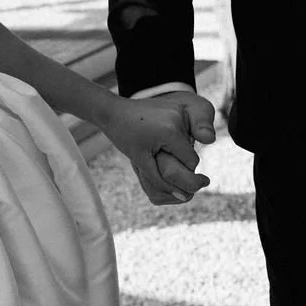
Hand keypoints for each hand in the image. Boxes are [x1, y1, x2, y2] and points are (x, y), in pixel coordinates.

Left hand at [102, 91, 214, 206]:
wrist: (114, 111)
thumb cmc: (124, 136)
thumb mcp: (140, 160)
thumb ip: (161, 179)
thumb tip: (183, 197)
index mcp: (170, 132)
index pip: (191, 161)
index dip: (179, 170)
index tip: (160, 166)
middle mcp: (178, 118)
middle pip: (191, 152)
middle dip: (177, 159)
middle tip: (154, 155)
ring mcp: (178, 111)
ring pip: (189, 142)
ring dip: (176, 148)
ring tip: (154, 145)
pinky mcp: (176, 108)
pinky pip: (184, 131)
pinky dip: (175, 138)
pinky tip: (157, 136)